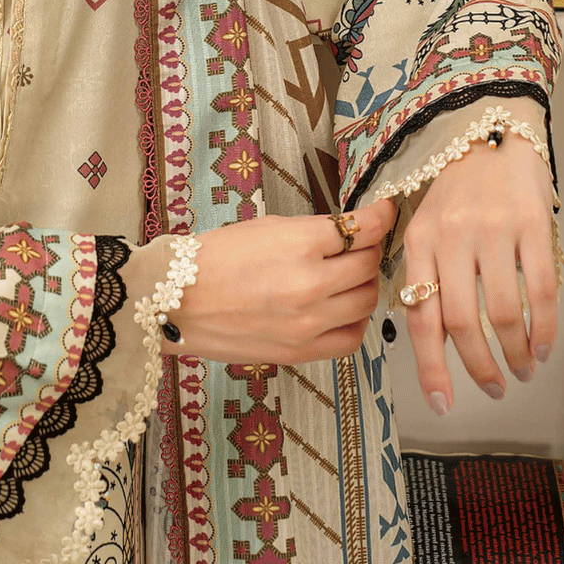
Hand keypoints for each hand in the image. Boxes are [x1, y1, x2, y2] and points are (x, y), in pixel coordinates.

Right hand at [164, 195, 396, 364]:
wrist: (177, 301)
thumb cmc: (216, 257)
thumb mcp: (268, 227)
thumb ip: (315, 231)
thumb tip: (352, 232)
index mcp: (301, 244)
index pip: (363, 228)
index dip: (381, 216)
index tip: (385, 211)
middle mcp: (310, 285)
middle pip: (369, 266)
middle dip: (370, 251)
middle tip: (361, 245)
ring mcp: (308, 323)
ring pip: (366, 302)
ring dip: (364, 285)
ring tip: (349, 277)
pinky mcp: (300, 352)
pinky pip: (350, 338)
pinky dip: (354, 321)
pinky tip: (341, 309)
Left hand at [402, 130, 557, 413]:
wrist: (491, 135)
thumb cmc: (457, 191)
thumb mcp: (426, 225)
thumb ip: (427, 274)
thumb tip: (433, 341)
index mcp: (420, 241)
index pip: (421, 316)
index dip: (431, 367)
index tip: (442, 403)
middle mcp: (452, 237)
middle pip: (463, 323)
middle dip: (479, 368)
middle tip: (492, 389)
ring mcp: (493, 230)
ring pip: (504, 313)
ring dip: (516, 353)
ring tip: (522, 370)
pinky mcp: (532, 224)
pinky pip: (540, 289)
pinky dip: (545, 327)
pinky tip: (544, 346)